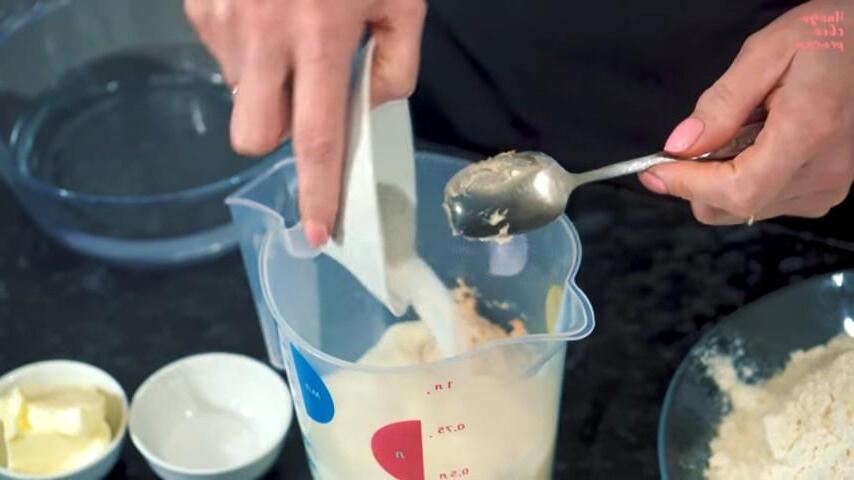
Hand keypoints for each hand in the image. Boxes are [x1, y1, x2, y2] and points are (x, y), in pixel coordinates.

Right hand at [185, 0, 425, 245]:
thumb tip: (368, 106)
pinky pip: (223, 55)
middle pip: (255, 136)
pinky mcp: (199, 7)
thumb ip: (398, 60)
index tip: (317, 232)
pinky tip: (267, 9)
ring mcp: (222, 22)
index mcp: (320, 38)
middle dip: (278, 136)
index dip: (317, 192)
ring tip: (289, 30)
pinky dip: (247, 48)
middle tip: (304, 95)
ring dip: (265, 84)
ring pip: (239, 95)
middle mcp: (262, 39)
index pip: (317, 139)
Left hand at [639, 0, 852, 224]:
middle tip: (687, 149)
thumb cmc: (828, 37)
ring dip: (720, 182)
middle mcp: (825, 171)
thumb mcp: (766, 53)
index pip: (739, 189)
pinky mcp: (828, 190)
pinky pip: (768, 203)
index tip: (656, 170)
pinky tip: (754, 148)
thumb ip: (721, 103)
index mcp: (808, 132)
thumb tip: (680, 146)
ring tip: (737, 135)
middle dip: (697, 185)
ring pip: (747, 210)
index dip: (689, 185)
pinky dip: (744, 183)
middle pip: (736, 207)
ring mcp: (830, 186)